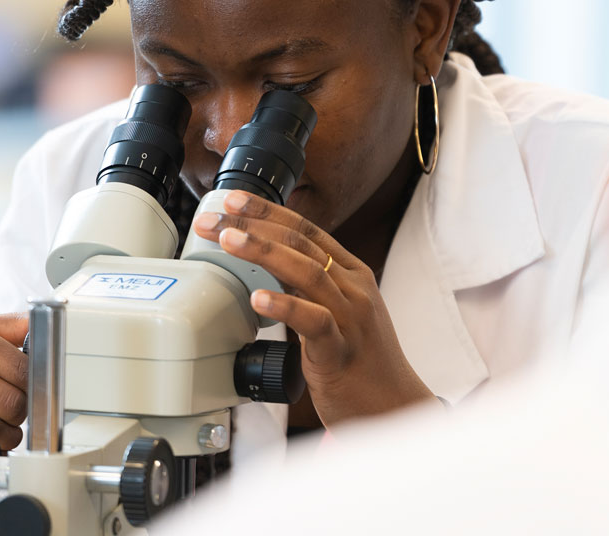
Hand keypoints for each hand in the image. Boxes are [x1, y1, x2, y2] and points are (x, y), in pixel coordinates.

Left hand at [193, 190, 438, 426]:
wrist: (394, 409)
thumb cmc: (360, 362)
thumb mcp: (337, 311)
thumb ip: (308, 286)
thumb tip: (265, 265)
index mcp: (352, 273)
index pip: (306, 228)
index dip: (268, 210)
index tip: (234, 199)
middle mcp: (353, 288)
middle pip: (300, 242)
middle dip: (253, 225)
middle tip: (213, 219)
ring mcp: (351, 318)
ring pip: (306, 271)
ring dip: (262, 251)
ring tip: (228, 241)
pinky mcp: (342, 351)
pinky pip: (314, 321)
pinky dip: (285, 305)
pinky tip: (259, 298)